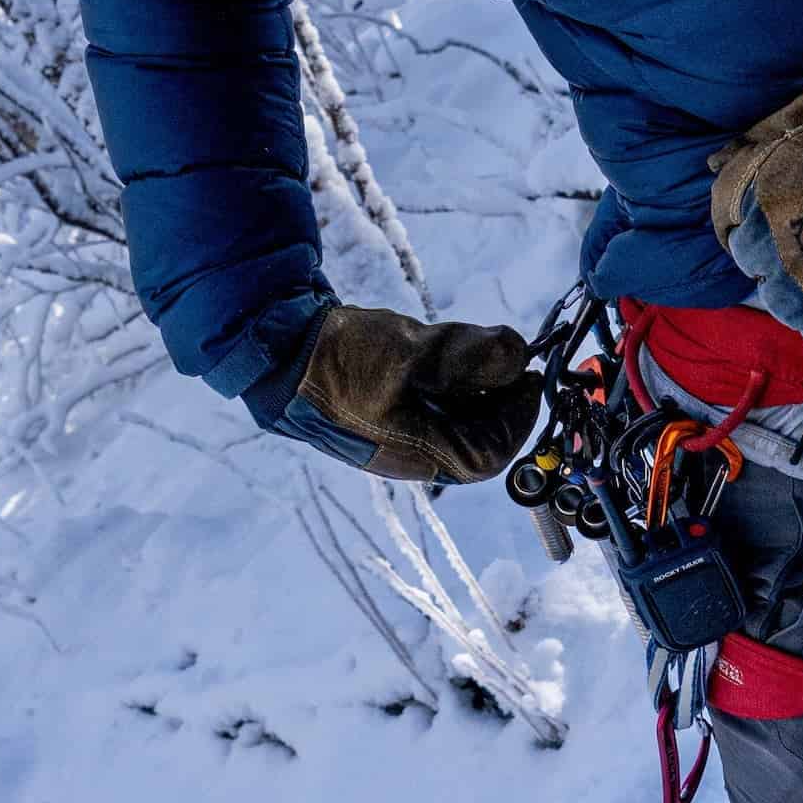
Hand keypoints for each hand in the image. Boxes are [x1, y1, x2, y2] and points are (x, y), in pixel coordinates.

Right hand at [246, 303, 541, 483]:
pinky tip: (442, 353)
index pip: (490, 454)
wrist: (272, 350)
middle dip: (499, 398)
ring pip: (454, 421)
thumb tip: (518, 353)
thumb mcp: (410, 351)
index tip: (530, 376)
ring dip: (474, 388)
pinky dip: (449, 384)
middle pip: (475, 438)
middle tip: (506, 358)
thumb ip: (468, 355)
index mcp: (418, 453)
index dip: (518, 417)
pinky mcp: (383, 416)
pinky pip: (431, 409)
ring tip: (473, 347)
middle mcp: (409, 455)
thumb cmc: (338, 358)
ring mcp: (394, 437)